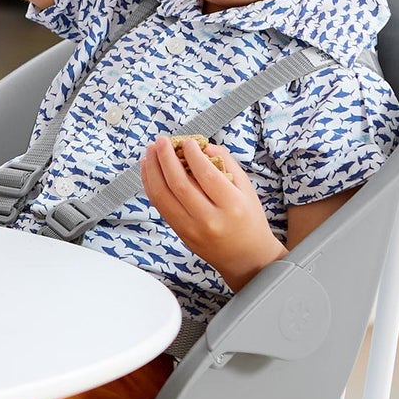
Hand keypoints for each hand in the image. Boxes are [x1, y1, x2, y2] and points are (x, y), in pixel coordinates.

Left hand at [139, 136, 284, 292]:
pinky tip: (150, 171)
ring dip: (152, 171)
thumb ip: (226, 163)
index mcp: (232, 205)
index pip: (206, 175)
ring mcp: (191, 229)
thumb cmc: (248, 219)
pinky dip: (151, 186)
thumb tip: (203, 145)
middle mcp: (209, 219)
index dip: (192, 154)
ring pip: (163, 196)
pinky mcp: (180, 233)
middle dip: (165, 159)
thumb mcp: (246, 188)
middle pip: (179, 185)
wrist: (246, 258)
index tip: (186, 141)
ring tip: (150, 152)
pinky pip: (160, 206)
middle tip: (161, 141)